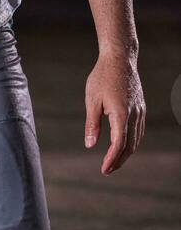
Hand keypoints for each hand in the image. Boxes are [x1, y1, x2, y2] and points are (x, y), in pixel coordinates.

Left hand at [84, 50, 144, 174]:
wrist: (120, 59)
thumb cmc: (102, 77)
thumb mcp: (91, 100)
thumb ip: (92, 124)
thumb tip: (89, 145)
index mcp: (121, 113)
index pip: (118, 144)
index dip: (111, 159)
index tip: (103, 169)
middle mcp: (134, 114)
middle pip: (130, 146)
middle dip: (118, 160)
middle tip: (107, 170)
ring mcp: (140, 111)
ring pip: (136, 140)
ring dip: (126, 153)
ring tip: (113, 162)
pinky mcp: (141, 107)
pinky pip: (139, 130)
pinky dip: (132, 142)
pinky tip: (123, 145)